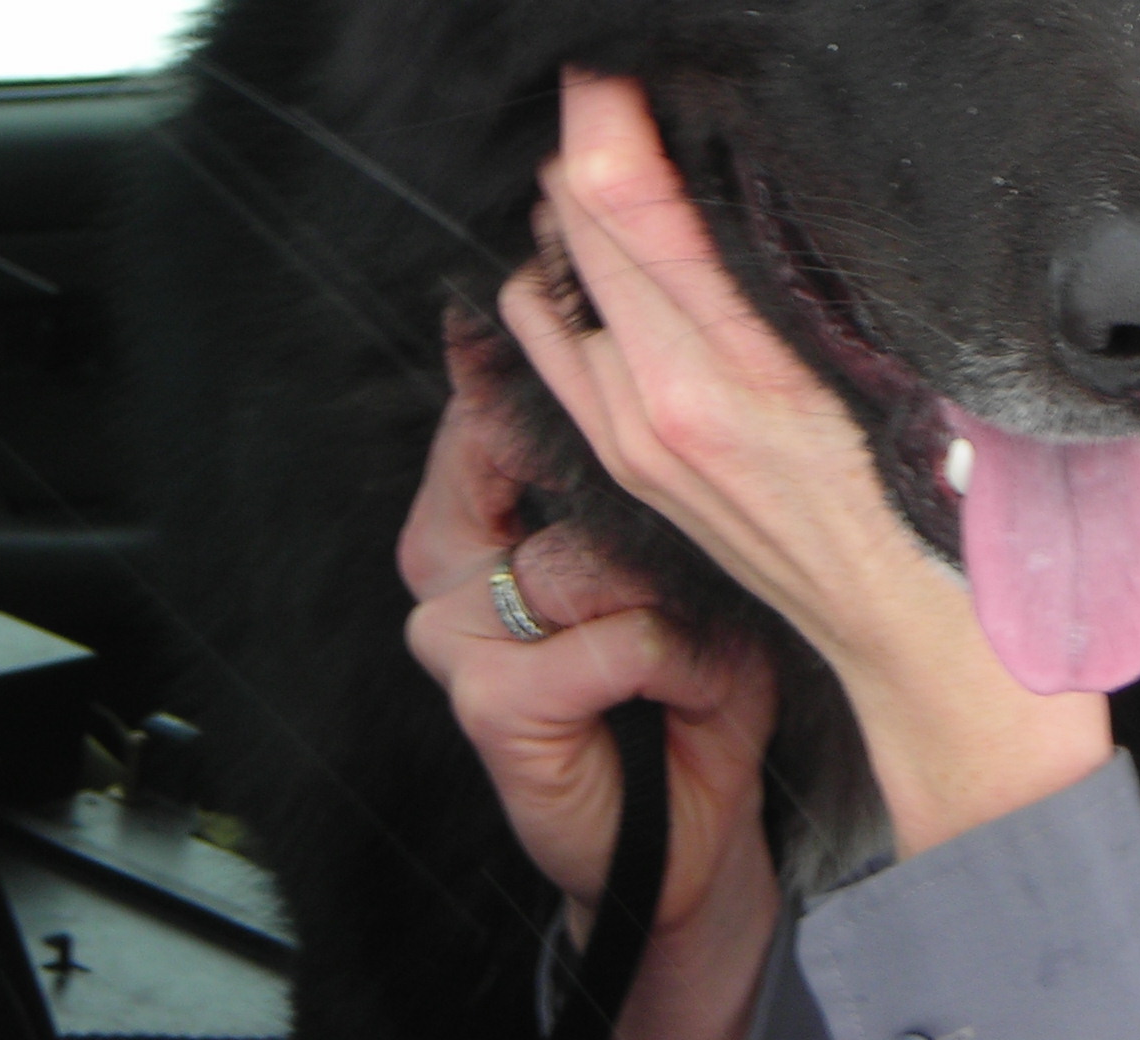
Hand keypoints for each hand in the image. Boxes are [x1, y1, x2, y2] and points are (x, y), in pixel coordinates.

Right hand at [399, 342, 777, 1039]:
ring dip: (670, 600)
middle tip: (679, 545)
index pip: (485, 413)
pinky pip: (615, 637)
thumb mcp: (678, 562)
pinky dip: (676, 660)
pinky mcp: (488, 701)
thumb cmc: (689, 685)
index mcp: (474, 524)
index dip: (535, 364)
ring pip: (585, 557)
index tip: (562, 308)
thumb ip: (643, 486)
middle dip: (619, 481)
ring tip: (692, 646)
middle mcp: (446, 569)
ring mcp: (454, 636)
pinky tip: (684, 692)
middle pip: (516, 458)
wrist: (690, 830)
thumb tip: (649, 392)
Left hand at [498, 70, 1111, 855]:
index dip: (605, 105)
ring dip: (571, 206)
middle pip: (569, 220)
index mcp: (743, 372)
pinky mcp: (627, 464)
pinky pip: (551, 339)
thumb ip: (860, 275)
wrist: (934, 660)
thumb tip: (817, 153)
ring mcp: (634, 438)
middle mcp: (664, 402)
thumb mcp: (932, 375)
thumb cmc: (961, 510)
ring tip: (628, 152)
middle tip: (630, 67)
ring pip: (544, 274)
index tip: (618, 37)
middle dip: (588, 131)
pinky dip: (563, 276)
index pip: (623, 203)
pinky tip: (611, 248)